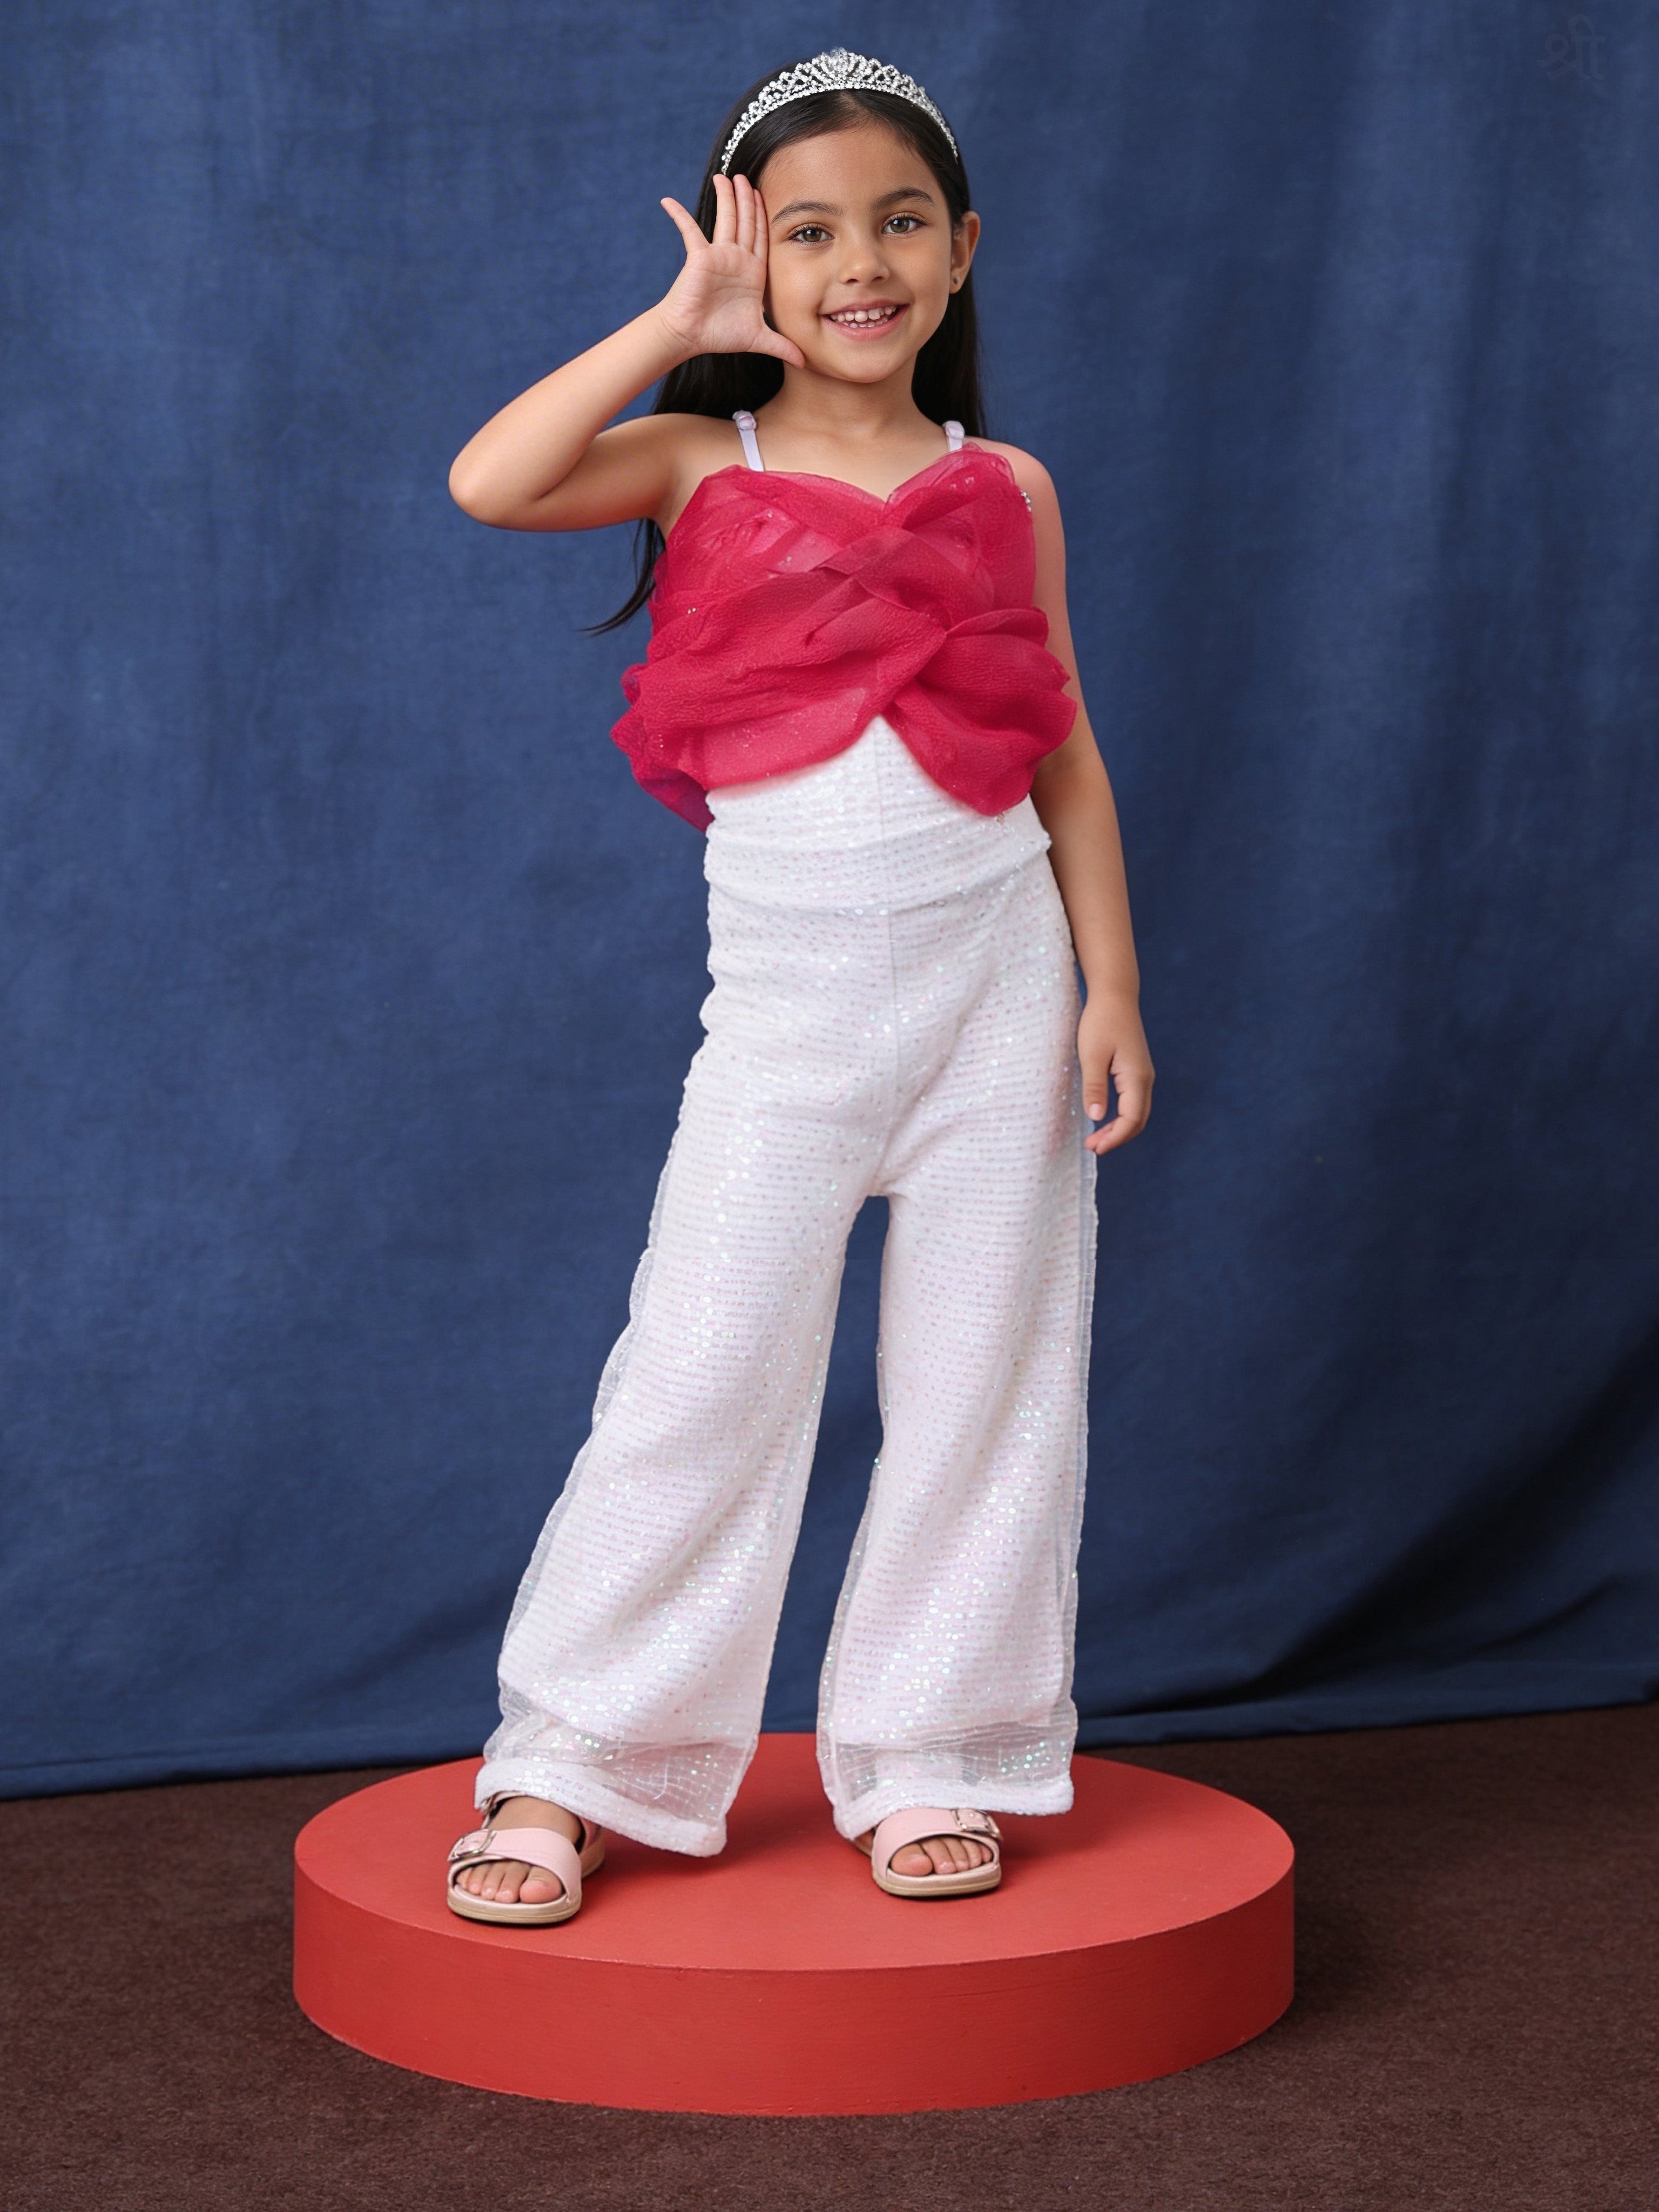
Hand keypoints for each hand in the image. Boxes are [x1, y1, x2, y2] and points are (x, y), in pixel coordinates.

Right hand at [656, 173, 805, 367]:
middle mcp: (736, 259)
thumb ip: (782, 345)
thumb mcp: (759, 338)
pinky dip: (679, 215)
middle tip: (747, 176)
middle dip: (747, 199)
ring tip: (724, 176)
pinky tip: (668, 201)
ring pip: (725, 219)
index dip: (764, 217)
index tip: (766, 196)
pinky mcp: (698, 257)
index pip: (762, 238)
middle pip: (746, 222)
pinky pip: (689, 230)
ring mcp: (717, 256)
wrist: (692, 337)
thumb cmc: (720, 336)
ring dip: (725, 197)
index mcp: (752, 272)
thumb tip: (804, 362)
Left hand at [1078, 991, 1153, 1155]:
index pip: (1131, 1119)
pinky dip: (1121, 1116)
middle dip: (1117, 1137)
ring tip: (1096, 1138)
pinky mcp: (1136, 1070)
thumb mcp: (1091, 1055)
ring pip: (1137, 1112)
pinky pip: (1133, 1101)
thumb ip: (1094, 1087)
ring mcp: (1143, 1074)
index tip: (1094, 1147)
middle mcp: (1145, 1079)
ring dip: (1119, 1128)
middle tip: (1092, 1147)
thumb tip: (1096, 1116)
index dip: (1114, 1138)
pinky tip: (1103, 1117)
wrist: (1114, 995)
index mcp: (1136, 1077)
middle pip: (1137, 1120)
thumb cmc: (1100, 1022)